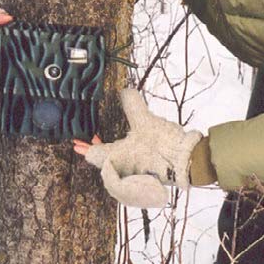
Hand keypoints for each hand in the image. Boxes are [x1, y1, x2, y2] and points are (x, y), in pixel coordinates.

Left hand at [74, 90, 201, 207]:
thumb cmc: (163, 145)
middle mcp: (122, 169)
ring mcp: (134, 173)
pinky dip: (124, 156)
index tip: (76, 143)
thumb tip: (125, 91)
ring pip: (116, 163)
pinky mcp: (146, 172)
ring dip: (111, 152)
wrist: (187, 162)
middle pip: (103, 160)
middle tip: (92, 138)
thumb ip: (132, 104)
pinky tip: (130, 147)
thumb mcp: (145, 120)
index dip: (84, 147)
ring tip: (109, 141)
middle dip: (97, 148)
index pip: (93, 154)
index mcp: (116, 158)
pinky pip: (128, 165)